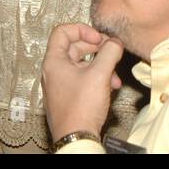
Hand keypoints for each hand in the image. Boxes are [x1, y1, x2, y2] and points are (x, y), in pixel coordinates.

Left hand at [41, 23, 123, 138]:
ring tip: (115, 75)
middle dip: (96, 48)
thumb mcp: (99, 74)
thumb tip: (115, 42)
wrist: (76, 138)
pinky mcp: (68, 97)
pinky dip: (97, 78)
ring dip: (100, 65)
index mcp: (54, 61)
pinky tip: (111, 87)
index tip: (99, 38)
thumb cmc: (81, 107)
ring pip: (81, 65)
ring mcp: (60, 85)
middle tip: (112, 51)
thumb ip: (109, 52)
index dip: (82, 30)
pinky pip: (82, 79)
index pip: (62, 31)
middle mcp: (54, 71)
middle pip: (74, 47)